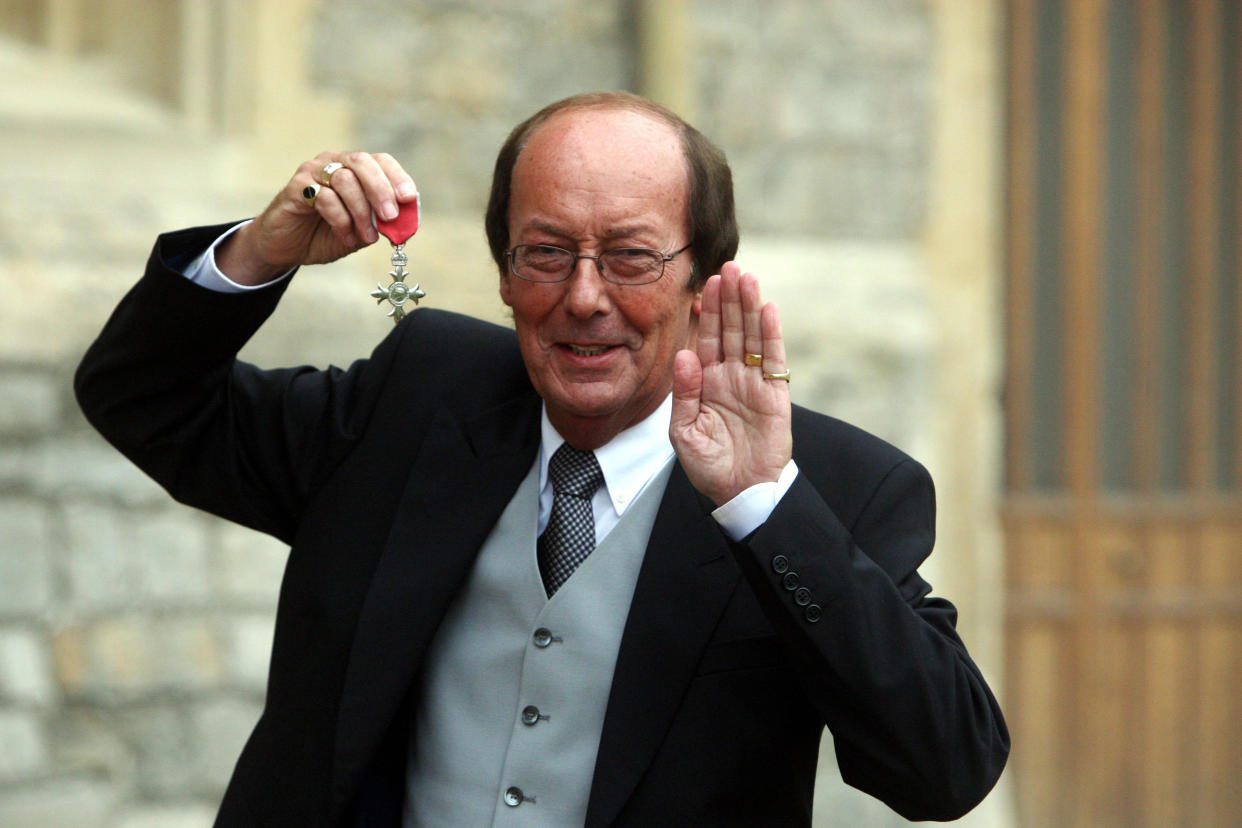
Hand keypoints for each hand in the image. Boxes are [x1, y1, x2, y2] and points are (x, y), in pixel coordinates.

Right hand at [216, 151, 418, 284]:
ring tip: (366, 237)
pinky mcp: (296, 187)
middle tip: (390, 216)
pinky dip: (341, 220)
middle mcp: (334, 163)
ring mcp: (313, 172)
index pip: (380, 161)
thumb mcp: (361, 232)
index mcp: (354, 170)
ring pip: (345, 180)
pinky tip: (346, 237)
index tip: (409, 199)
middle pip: (362, 162)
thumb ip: (380, 223)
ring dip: (361, 212)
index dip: (397, 177)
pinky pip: (325, 198)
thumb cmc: (326, 234)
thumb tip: (404, 221)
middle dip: (381, 189)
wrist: (287, 248)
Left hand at [670, 263, 792, 505]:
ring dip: (749, 306)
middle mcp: (730, 376)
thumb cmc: (710, 466)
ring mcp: (754, 382)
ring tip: (746, 277)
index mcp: (705, 382)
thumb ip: (684, 394)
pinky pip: (774, 358)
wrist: (741, 493)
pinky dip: (772, 333)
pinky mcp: (775, 394)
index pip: (706, 339)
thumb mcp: (684, 432)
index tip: (705, 283)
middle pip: (730, 329)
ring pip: (752, 336)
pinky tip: (768, 308)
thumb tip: (684, 356)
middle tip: (727, 266)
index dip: (707, 312)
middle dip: (728, 298)